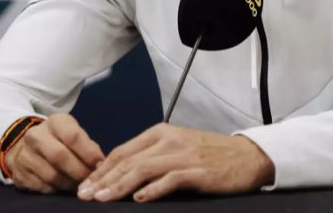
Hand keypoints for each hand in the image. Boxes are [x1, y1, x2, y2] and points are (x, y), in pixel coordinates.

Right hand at [4, 113, 104, 193]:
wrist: (26, 147)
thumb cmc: (59, 140)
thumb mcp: (73, 134)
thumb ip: (88, 146)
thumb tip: (101, 164)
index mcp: (55, 122)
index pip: (72, 136)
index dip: (88, 153)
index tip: (99, 165)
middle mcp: (36, 136)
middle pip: (60, 156)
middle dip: (79, 171)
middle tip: (90, 180)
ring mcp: (25, 155)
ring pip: (51, 175)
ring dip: (69, 184)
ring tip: (79, 185)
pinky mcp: (20, 173)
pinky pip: (42, 187)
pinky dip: (56, 190)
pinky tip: (64, 187)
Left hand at [76, 123, 273, 202]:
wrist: (247, 156)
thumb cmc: (212, 155)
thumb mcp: (178, 148)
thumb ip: (152, 156)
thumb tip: (121, 174)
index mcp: (161, 132)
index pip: (123, 150)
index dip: (101, 169)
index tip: (85, 184)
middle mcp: (169, 140)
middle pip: (128, 160)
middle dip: (103, 179)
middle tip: (85, 195)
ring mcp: (183, 155)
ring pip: (143, 169)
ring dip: (119, 185)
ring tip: (103, 198)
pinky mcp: (198, 172)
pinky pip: (170, 180)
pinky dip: (153, 190)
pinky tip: (140, 199)